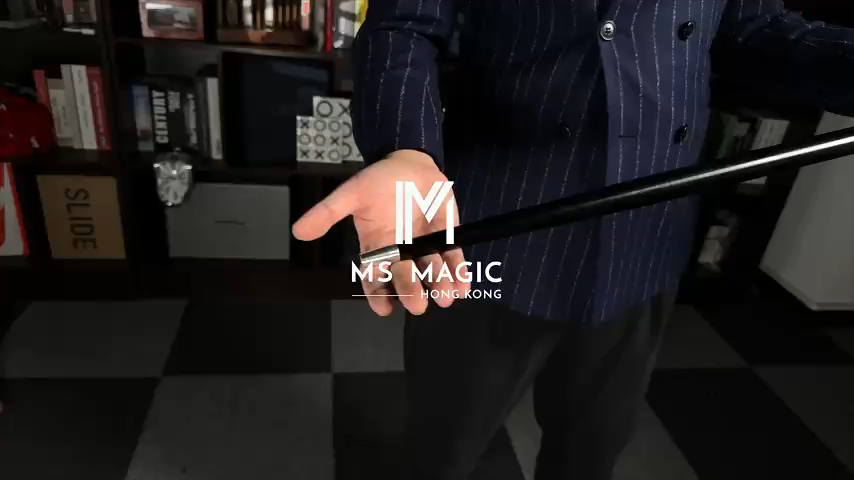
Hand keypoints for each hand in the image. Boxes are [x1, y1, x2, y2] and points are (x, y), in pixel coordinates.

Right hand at [292, 149, 468, 315]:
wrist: (412, 160)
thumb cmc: (380, 180)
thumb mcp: (351, 193)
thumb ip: (328, 213)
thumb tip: (298, 231)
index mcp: (377, 244)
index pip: (374, 276)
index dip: (378, 295)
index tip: (385, 310)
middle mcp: (401, 250)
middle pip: (405, 276)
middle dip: (411, 291)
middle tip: (418, 304)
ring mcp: (425, 245)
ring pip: (431, 270)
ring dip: (439, 284)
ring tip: (445, 297)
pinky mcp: (446, 236)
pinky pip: (453, 258)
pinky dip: (459, 272)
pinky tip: (463, 285)